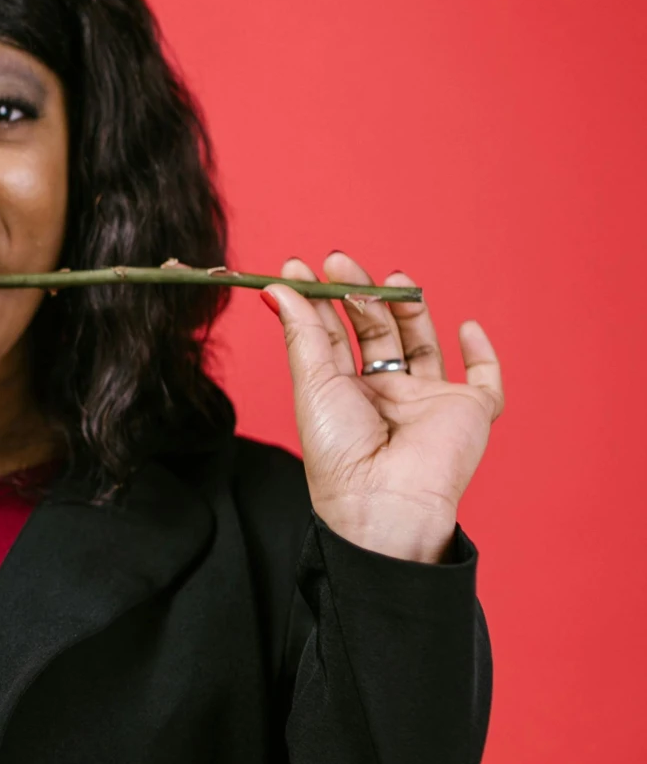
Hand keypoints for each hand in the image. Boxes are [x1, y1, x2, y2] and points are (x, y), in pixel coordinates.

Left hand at [263, 252, 504, 563]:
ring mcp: (427, 405)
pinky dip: (482, 353)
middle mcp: (385, 398)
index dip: (317, 301)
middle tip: (339, 260)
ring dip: (410, 309)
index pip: (331, 338)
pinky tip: (465, 326)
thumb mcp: (312, 385)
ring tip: (393, 278)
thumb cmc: (340, 455)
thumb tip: (278, 287)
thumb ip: (302, 334)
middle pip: (375, 333)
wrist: (384, 502)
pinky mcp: (468, 413)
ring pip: (422, 345)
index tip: (298, 266)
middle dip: (359, 294)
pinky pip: (484, 381)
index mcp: (343, 396)